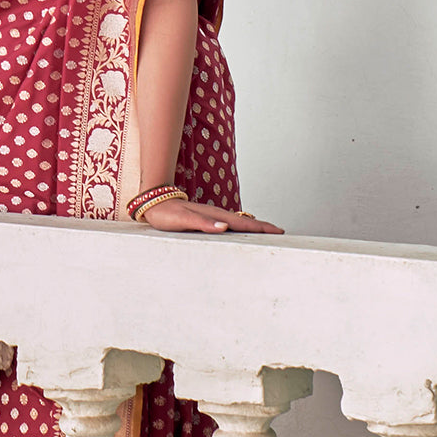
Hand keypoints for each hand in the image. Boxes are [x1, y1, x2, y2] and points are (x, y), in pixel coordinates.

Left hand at [139, 197, 283, 233]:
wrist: (154, 202)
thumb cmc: (166, 214)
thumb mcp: (183, 221)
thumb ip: (203, 225)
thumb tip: (224, 227)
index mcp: (214, 216)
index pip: (242, 223)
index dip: (261, 228)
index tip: (278, 231)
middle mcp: (216, 214)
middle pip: (245, 221)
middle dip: (263, 227)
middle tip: (281, 233)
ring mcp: (213, 215)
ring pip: (239, 221)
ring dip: (254, 227)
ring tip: (268, 232)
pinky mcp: (207, 218)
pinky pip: (230, 223)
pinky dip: (241, 227)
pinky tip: (243, 231)